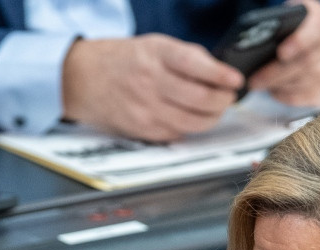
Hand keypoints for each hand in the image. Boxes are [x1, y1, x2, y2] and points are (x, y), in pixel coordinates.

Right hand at [61, 33, 243, 141]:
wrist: (83, 79)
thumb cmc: (122, 60)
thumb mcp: (154, 45)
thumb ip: (187, 57)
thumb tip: (219, 73)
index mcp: (155, 54)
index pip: (195, 65)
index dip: (220, 75)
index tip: (235, 79)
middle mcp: (150, 82)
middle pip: (200, 99)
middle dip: (223, 100)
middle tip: (228, 96)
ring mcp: (146, 109)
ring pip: (194, 122)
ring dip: (212, 117)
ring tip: (215, 108)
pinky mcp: (143, 130)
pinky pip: (178, 133)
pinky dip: (190, 126)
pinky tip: (190, 117)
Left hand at [247, 0, 319, 106]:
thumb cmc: (299, 28)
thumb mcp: (292, 16)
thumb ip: (280, 21)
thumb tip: (257, 36)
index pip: (315, 31)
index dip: (299, 42)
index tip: (281, 53)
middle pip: (306, 63)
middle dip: (276, 73)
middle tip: (254, 80)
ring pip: (304, 82)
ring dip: (277, 85)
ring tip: (257, 84)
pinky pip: (304, 96)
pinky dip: (284, 95)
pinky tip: (272, 90)